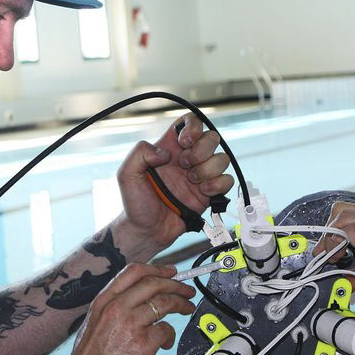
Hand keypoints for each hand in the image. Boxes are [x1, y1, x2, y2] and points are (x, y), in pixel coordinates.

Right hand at [58, 264, 195, 354]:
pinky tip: (165, 342)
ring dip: (181, 304)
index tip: (169, 271)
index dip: (156, 268)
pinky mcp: (142, 344)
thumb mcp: (95, 321)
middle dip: (175, 284)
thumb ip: (115, 306)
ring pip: (165, 303)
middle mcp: (117, 308)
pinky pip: (166, 331)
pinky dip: (170, 335)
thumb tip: (139, 299)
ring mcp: (130, 324)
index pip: (134, 271)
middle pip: (153, 284)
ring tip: (187, 308)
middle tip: (186, 289)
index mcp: (104, 300)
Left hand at [116, 114, 233, 251]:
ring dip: (208, 169)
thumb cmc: (136, 203)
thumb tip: (166, 153)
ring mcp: (200, 175)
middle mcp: (186, 159)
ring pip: (222, 158)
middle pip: (211, 137)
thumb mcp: (126, 174)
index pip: (188, 123)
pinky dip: (218, 184)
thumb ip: (140, 153)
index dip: (193, 126)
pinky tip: (203, 192)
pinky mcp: (209, 193)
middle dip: (201, 150)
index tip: (184, 142)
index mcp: (168, 149)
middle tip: (184, 165)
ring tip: (191, 181)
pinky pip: (227, 180)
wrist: (147, 231)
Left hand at [314, 202, 354, 299]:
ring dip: (330, 236)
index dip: (335, 228)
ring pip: (341, 216)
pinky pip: (346, 231)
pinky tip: (338, 258)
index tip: (330, 248)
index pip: (350, 212)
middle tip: (328, 251)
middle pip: (342, 209)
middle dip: (329, 228)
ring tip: (333, 256)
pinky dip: (336, 243)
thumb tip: (347, 281)